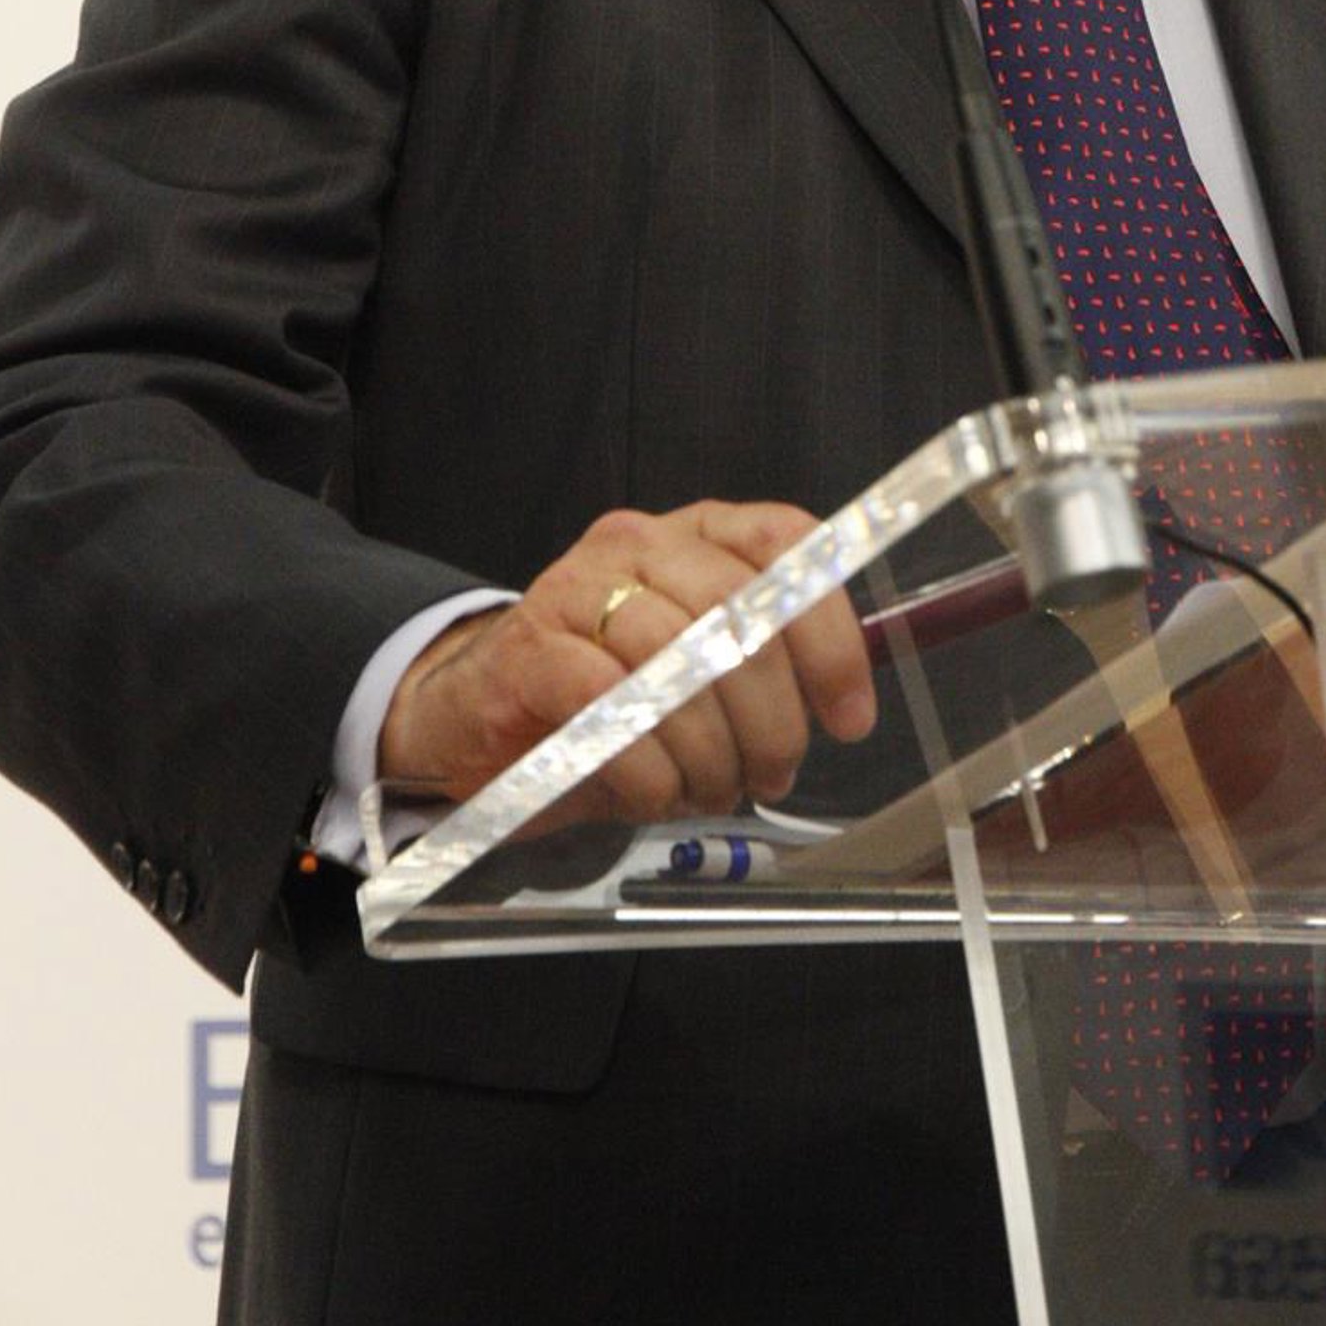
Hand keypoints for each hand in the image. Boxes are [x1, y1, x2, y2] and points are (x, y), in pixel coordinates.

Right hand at [378, 500, 876, 818]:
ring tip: (713, 788)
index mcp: (697, 534)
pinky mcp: (529, 650)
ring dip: (711, 747)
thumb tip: (839, 708)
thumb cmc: (606, 694)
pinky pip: (610, 704)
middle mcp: (639, 544)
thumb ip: (764, 666)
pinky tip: (657, 792)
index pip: (784, 545)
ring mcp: (577, 589)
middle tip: (773, 772)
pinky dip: (649, 764)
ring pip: (675, 658)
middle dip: (773, 713)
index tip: (849, 715)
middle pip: (735, 609)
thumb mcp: (696, 669)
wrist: (477, 710)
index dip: (828, 631)